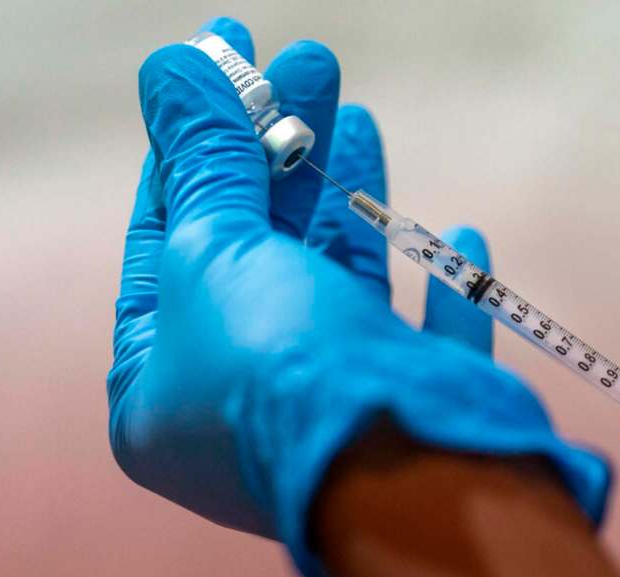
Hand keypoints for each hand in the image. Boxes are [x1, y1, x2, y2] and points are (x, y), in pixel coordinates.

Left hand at [108, 17, 608, 576]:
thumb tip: (172, 65)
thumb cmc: (283, 370)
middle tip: (309, 66)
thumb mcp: (218, 252)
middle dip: (283, 152)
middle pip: (260, 249)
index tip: (222, 69)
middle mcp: (244, 400)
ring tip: (359, 117)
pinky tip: (456, 235)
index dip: (195, 147)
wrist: (404, 468)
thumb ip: (204, 160)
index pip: (167, 240)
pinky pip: (425, 336)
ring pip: (340, 282)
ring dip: (352, 199)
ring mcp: (332, 404)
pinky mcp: (411, 406)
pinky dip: (444, 286)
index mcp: (163, 385)